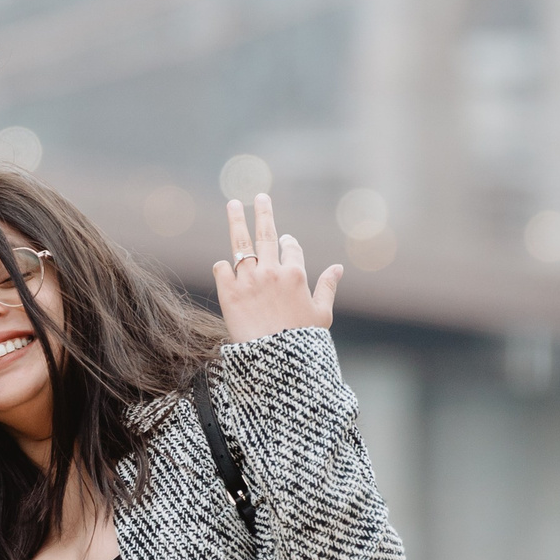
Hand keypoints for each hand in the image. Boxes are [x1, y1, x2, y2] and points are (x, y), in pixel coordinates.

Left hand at [211, 196, 339, 344]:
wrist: (274, 362)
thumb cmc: (302, 342)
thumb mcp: (322, 314)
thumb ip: (327, 287)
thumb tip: (338, 267)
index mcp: (296, 274)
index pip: (292, 247)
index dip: (289, 244)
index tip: (286, 241)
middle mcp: (272, 271)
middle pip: (267, 234)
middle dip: (264, 213)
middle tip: (260, 197)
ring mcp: (248, 280)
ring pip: (240, 243)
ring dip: (236, 221)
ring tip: (233, 204)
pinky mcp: (228, 292)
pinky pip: (221, 268)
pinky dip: (223, 266)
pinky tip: (224, 266)